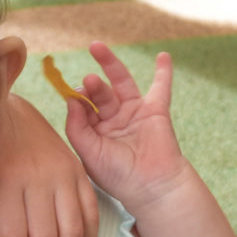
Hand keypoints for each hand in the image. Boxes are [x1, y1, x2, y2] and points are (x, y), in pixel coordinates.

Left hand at [62, 45, 192, 212]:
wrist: (150, 188)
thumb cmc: (117, 176)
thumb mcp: (88, 153)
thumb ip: (77, 126)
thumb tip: (72, 99)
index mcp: (94, 130)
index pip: (82, 107)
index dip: (77, 99)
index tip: (73, 96)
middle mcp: (113, 118)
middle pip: (100, 93)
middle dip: (92, 84)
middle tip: (88, 80)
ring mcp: (134, 112)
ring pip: (121, 83)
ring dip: (110, 64)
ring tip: (97, 48)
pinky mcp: (156, 111)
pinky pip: (161, 88)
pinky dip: (164, 72)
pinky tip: (163, 56)